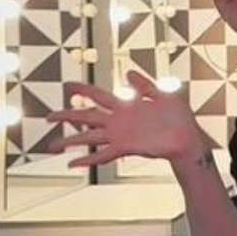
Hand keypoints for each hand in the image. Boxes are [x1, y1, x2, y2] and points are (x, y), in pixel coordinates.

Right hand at [46, 70, 201, 166]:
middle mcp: (119, 121)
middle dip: (67, 116)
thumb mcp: (163, 94)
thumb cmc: (178, 118)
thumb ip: (144, 84)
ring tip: (52, 146)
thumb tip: (128, 72)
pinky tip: (73, 164)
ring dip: (70, 141)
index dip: (83, 90)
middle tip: (48, 117)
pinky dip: (87, 160)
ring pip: (89, 137)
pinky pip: (103, 155)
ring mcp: (121, 135)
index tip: (68, 85)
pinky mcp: (126, 148)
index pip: (99, 95)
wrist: (188, 138)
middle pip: (87, 116)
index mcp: (126, 106)